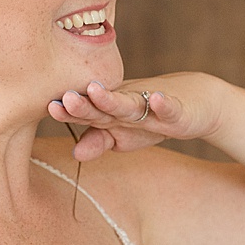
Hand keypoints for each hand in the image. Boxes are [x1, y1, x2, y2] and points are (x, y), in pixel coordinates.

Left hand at [48, 72, 228, 160]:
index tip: (50, 108)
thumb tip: (75, 153)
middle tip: (65, 98)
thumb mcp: (123, 136)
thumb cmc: (150, 120)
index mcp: (110, 110)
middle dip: (84, 102)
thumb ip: (98, 141)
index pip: (86, 111)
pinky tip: (157, 99)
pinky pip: (169, 108)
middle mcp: (126, 103)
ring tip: (96, 91)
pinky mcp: (176, 110)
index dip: (69, 111)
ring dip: (113, 98)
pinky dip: (163, 104)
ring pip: (129, 103)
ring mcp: (151, 104)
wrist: (194, 103)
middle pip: (102, 104)